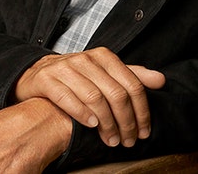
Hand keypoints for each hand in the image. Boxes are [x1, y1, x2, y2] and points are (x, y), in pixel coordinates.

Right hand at [13, 47, 165, 147]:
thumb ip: (132, 76)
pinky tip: (92, 126)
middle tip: (128, 141)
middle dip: (125, 122)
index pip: (132, 84)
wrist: (36, 73)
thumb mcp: (106, 73)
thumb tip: (161, 80)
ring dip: (107, 124)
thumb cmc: (77, 77)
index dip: (142, 111)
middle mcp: (86, 59)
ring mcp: (65, 68)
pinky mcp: (47, 79)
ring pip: (94, 98)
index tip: (144, 131)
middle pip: (116, 94)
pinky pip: (68, 98)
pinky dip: (82, 114)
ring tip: (111, 140)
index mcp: (104, 56)